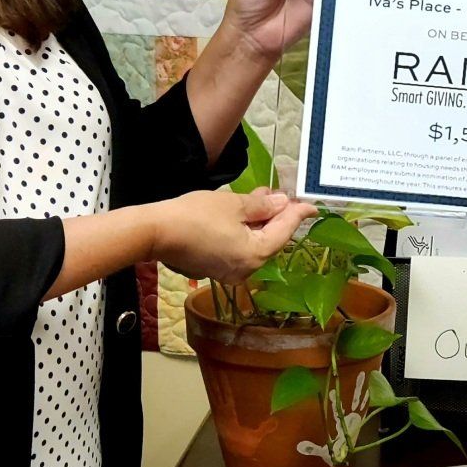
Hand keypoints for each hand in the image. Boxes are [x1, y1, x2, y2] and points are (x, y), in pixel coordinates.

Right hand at [148, 185, 314, 284]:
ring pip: (254, 244)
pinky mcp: (214, 268)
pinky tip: (242, 214)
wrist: (155, 233)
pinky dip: (244, 232)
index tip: (311, 205)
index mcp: (256, 255)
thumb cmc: (196, 216)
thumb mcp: (234, 205)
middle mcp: (246, 270)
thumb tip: (282, 203)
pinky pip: (238, 249)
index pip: (285, 231)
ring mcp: (229, 272)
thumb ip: (262, 206)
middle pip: (270, 240)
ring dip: (259, 222)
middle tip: (280, 194)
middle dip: (276, 216)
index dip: (297, 214)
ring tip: (261, 198)